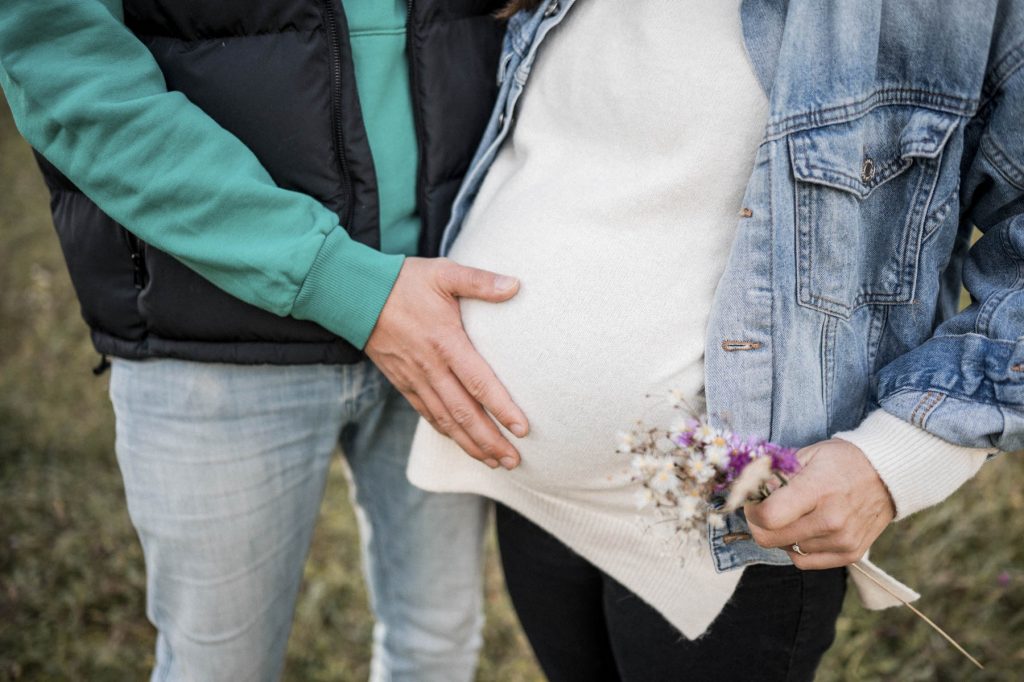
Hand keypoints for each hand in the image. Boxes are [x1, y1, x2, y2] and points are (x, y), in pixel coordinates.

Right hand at [365, 257, 528, 469]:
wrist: (356, 294)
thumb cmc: (404, 281)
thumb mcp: (444, 272)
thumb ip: (480, 281)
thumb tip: (516, 285)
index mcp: (445, 341)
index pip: (479, 382)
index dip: (501, 408)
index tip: (522, 429)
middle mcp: (430, 367)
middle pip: (463, 413)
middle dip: (489, 440)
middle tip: (513, 460)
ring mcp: (414, 378)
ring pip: (445, 420)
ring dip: (470, 444)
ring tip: (494, 461)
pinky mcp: (402, 383)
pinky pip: (426, 414)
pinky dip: (445, 432)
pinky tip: (462, 443)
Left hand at [744, 439, 894, 568]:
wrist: (888, 474)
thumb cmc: (843, 460)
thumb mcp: (807, 454)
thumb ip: (776, 473)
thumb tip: (748, 489)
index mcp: (817, 491)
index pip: (768, 517)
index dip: (752, 511)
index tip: (752, 502)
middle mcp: (830, 521)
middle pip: (771, 539)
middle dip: (758, 524)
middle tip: (763, 510)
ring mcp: (842, 541)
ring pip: (786, 549)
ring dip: (780, 534)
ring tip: (792, 514)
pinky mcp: (850, 554)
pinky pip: (805, 561)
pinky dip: (797, 547)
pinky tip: (803, 528)